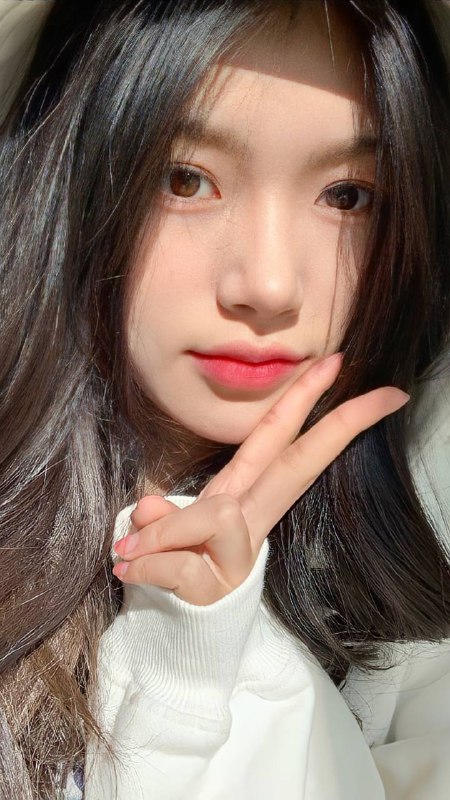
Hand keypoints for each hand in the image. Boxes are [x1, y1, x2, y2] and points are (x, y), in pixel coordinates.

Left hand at [112, 353, 408, 604]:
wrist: (181, 643)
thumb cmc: (181, 574)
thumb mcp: (171, 536)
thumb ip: (164, 514)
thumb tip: (146, 505)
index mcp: (243, 500)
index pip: (283, 446)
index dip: (314, 410)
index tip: (352, 373)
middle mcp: (250, 520)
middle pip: (291, 460)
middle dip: (313, 408)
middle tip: (341, 362)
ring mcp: (239, 555)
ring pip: (214, 515)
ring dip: (162, 531)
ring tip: (126, 552)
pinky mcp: (217, 589)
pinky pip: (176, 563)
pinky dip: (144, 564)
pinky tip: (127, 572)